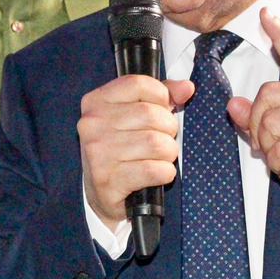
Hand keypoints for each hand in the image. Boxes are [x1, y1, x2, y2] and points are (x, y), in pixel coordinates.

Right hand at [78, 75, 194, 229]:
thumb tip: (187, 88)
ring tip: (159, 157)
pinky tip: (156, 175)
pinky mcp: (108, 180)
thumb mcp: (133, 116)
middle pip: (151, 114)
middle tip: (162, 139)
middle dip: (168, 129)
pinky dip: (165, 173)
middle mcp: (92, 124)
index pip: (139, 84)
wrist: (100, 194)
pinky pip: (155, 170)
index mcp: (95, 102)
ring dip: (168, 153)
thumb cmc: (121, 148)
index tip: (162, 109)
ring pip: (157, 143)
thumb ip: (161, 96)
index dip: (161, 96)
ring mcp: (98, 153)